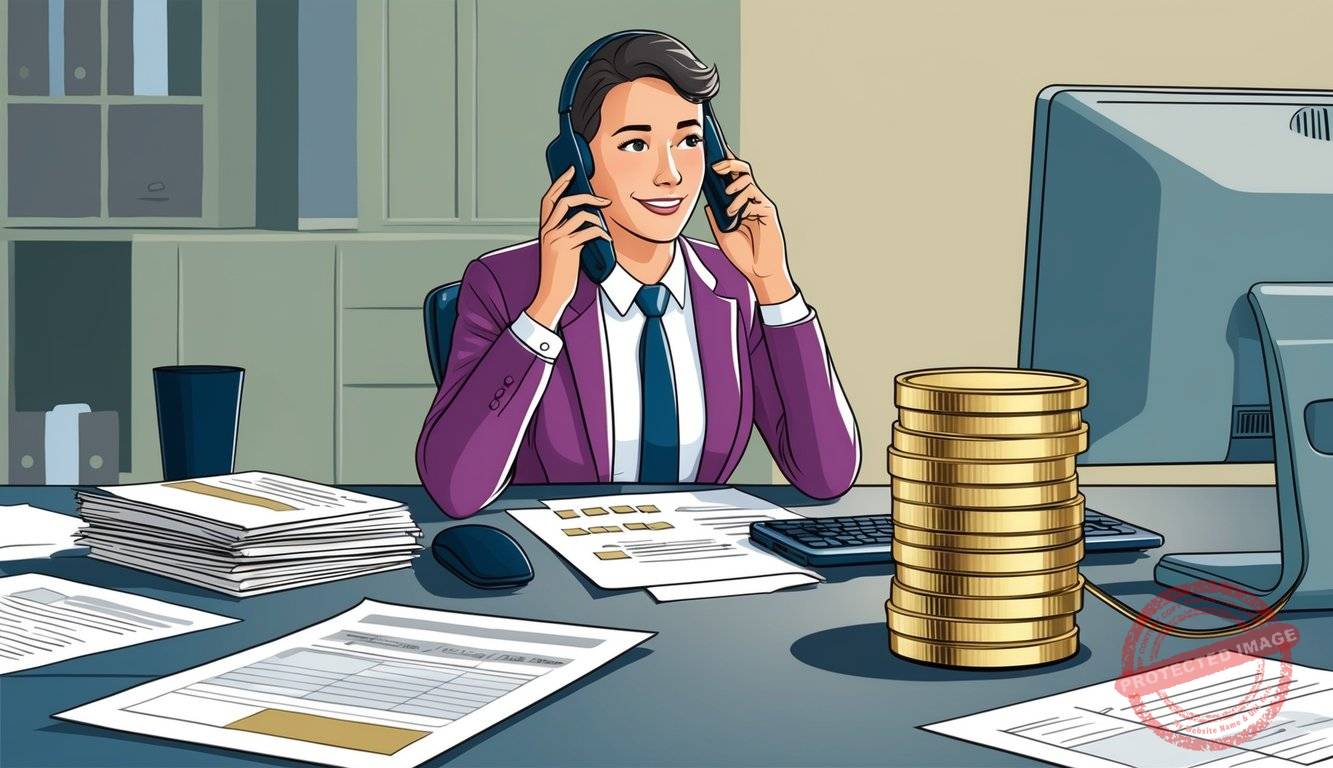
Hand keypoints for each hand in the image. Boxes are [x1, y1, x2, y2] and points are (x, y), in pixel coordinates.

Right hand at [527, 166, 610, 329]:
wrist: (551, 295)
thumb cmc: (558, 274)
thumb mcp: (558, 249)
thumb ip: (567, 233)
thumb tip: (586, 221)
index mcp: (544, 229)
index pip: (548, 199)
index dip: (559, 183)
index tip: (571, 170)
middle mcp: (548, 231)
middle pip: (565, 201)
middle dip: (586, 196)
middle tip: (604, 200)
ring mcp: (556, 239)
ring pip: (580, 216)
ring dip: (598, 218)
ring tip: (606, 227)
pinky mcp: (567, 249)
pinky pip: (589, 232)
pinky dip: (601, 234)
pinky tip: (607, 241)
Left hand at [704, 156, 795, 304]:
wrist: (759, 272)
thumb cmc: (743, 255)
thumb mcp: (722, 233)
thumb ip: (715, 215)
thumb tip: (707, 199)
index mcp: (738, 202)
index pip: (731, 177)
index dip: (723, 163)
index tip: (710, 151)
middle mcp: (750, 199)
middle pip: (741, 170)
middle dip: (728, 162)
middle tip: (714, 166)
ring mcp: (759, 204)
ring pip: (748, 179)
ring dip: (734, 185)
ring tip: (727, 199)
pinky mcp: (768, 211)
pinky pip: (754, 196)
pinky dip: (742, 202)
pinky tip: (736, 214)